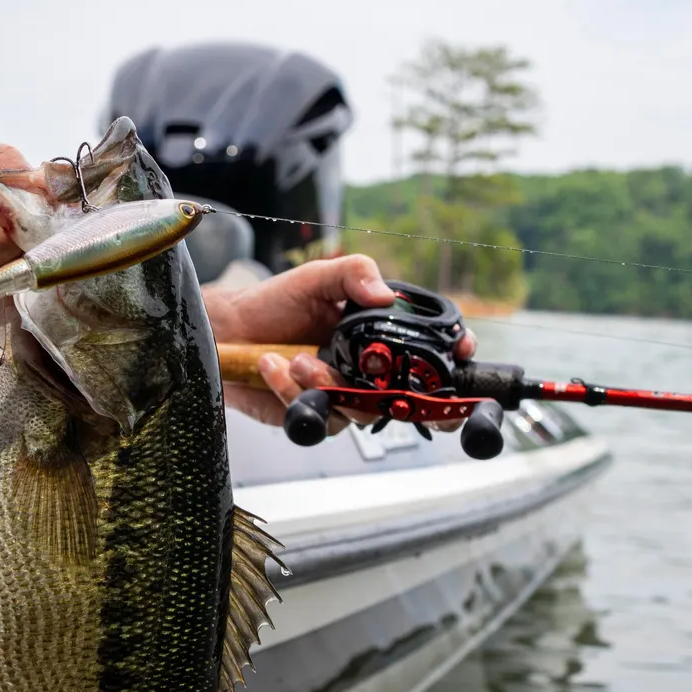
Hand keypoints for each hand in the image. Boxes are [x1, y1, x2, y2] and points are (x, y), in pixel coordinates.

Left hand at [203, 255, 476, 432]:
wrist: (228, 331)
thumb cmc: (274, 303)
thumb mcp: (317, 277)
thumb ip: (354, 273)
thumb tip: (386, 294)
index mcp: (379, 335)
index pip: (429, 349)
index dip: (453, 354)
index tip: (462, 349)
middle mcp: (368, 370)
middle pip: (407, 394)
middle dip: (396, 388)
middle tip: (369, 373)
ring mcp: (344, 396)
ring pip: (361, 409)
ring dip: (327, 383)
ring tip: (297, 358)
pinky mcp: (316, 416)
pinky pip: (321, 417)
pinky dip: (295, 392)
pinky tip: (275, 367)